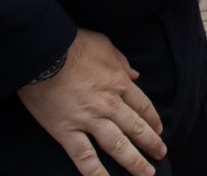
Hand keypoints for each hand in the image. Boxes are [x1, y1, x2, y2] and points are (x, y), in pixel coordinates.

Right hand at [18, 29, 164, 175]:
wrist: (45, 54)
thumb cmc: (74, 45)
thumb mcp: (105, 45)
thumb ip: (122, 61)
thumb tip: (134, 73)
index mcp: (119, 83)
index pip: (143, 106)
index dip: (153, 120)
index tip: (159, 131)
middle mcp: (110, 104)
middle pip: (136, 128)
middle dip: (151, 143)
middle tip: (161, 155)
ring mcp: (89, 120)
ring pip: (117, 146)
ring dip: (134, 162)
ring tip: (147, 173)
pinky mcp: (67, 132)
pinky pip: (84, 157)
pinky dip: (96, 173)